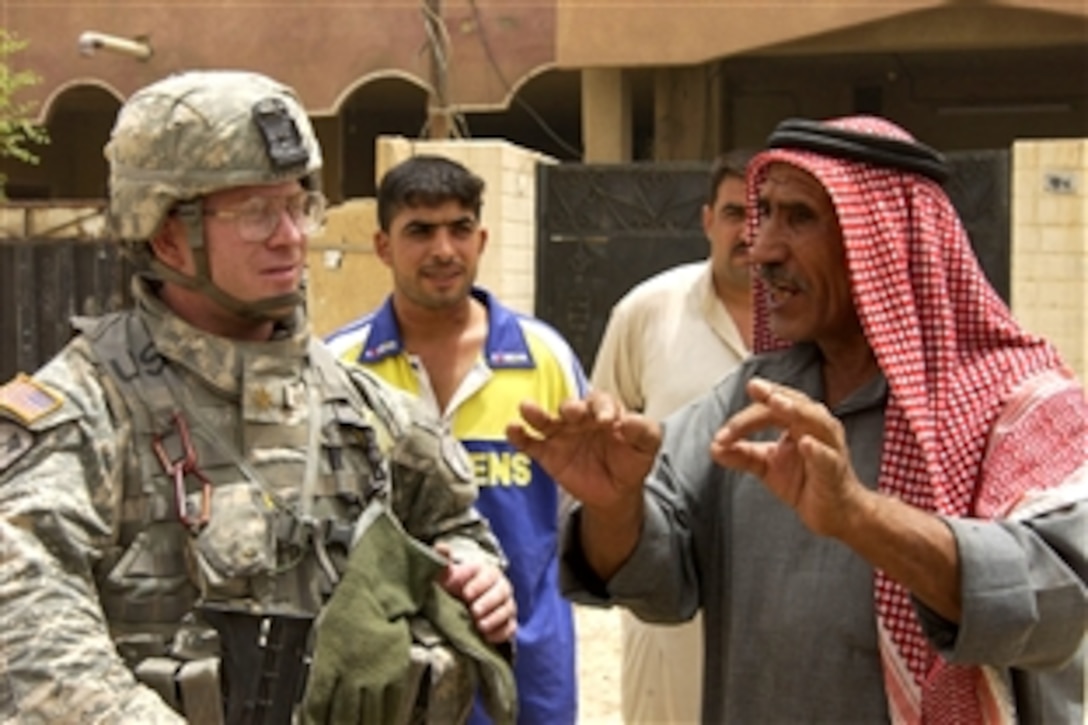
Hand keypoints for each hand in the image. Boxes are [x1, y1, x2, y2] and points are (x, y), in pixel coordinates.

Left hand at [435, 544, 516, 644]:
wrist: (459, 605)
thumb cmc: (453, 587)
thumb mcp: (445, 574)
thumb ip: (442, 560)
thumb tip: (441, 547)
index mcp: (486, 572)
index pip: (488, 575)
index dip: (478, 584)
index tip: (465, 593)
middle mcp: (500, 586)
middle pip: (501, 591)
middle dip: (488, 602)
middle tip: (473, 611)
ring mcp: (505, 605)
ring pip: (507, 609)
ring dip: (495, 618)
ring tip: (480, 626)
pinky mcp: (507, 623)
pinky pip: (511, 627)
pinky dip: (501, 632)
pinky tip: (487, 637)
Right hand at [505, 390, 660, 514]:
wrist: (616, 492)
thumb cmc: (630, 461)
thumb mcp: (647, 447)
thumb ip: (645, 432)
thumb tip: (631, 420)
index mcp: (604, 411)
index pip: (601, 402)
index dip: (602, 408)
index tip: (606, 421)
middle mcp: (580, 418)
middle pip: (571, 407)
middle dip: (570, 408)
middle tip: (572, 412)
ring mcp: (562, 434)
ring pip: (546, 420)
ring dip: (536, 414)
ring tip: (527, 408)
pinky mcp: (548, 453)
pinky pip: (531, 443)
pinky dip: (519, 436)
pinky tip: (512, 430)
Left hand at [709, 377, 871, 538]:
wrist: (834, 513)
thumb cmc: (805, 482)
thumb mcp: (766, 466)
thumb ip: (742, 455)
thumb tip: (714, 447)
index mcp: (798, 421)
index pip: (771, 408)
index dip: (746, 418)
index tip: (723, 433)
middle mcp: (816, 426)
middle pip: (792, 404)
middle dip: (773, 396)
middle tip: (754, 388)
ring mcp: (830, 446)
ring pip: (816, 421)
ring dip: (796, 410)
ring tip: (777, 403)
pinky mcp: (836, 470)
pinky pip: (828, 457)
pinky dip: (817, 449)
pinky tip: (805, 444)